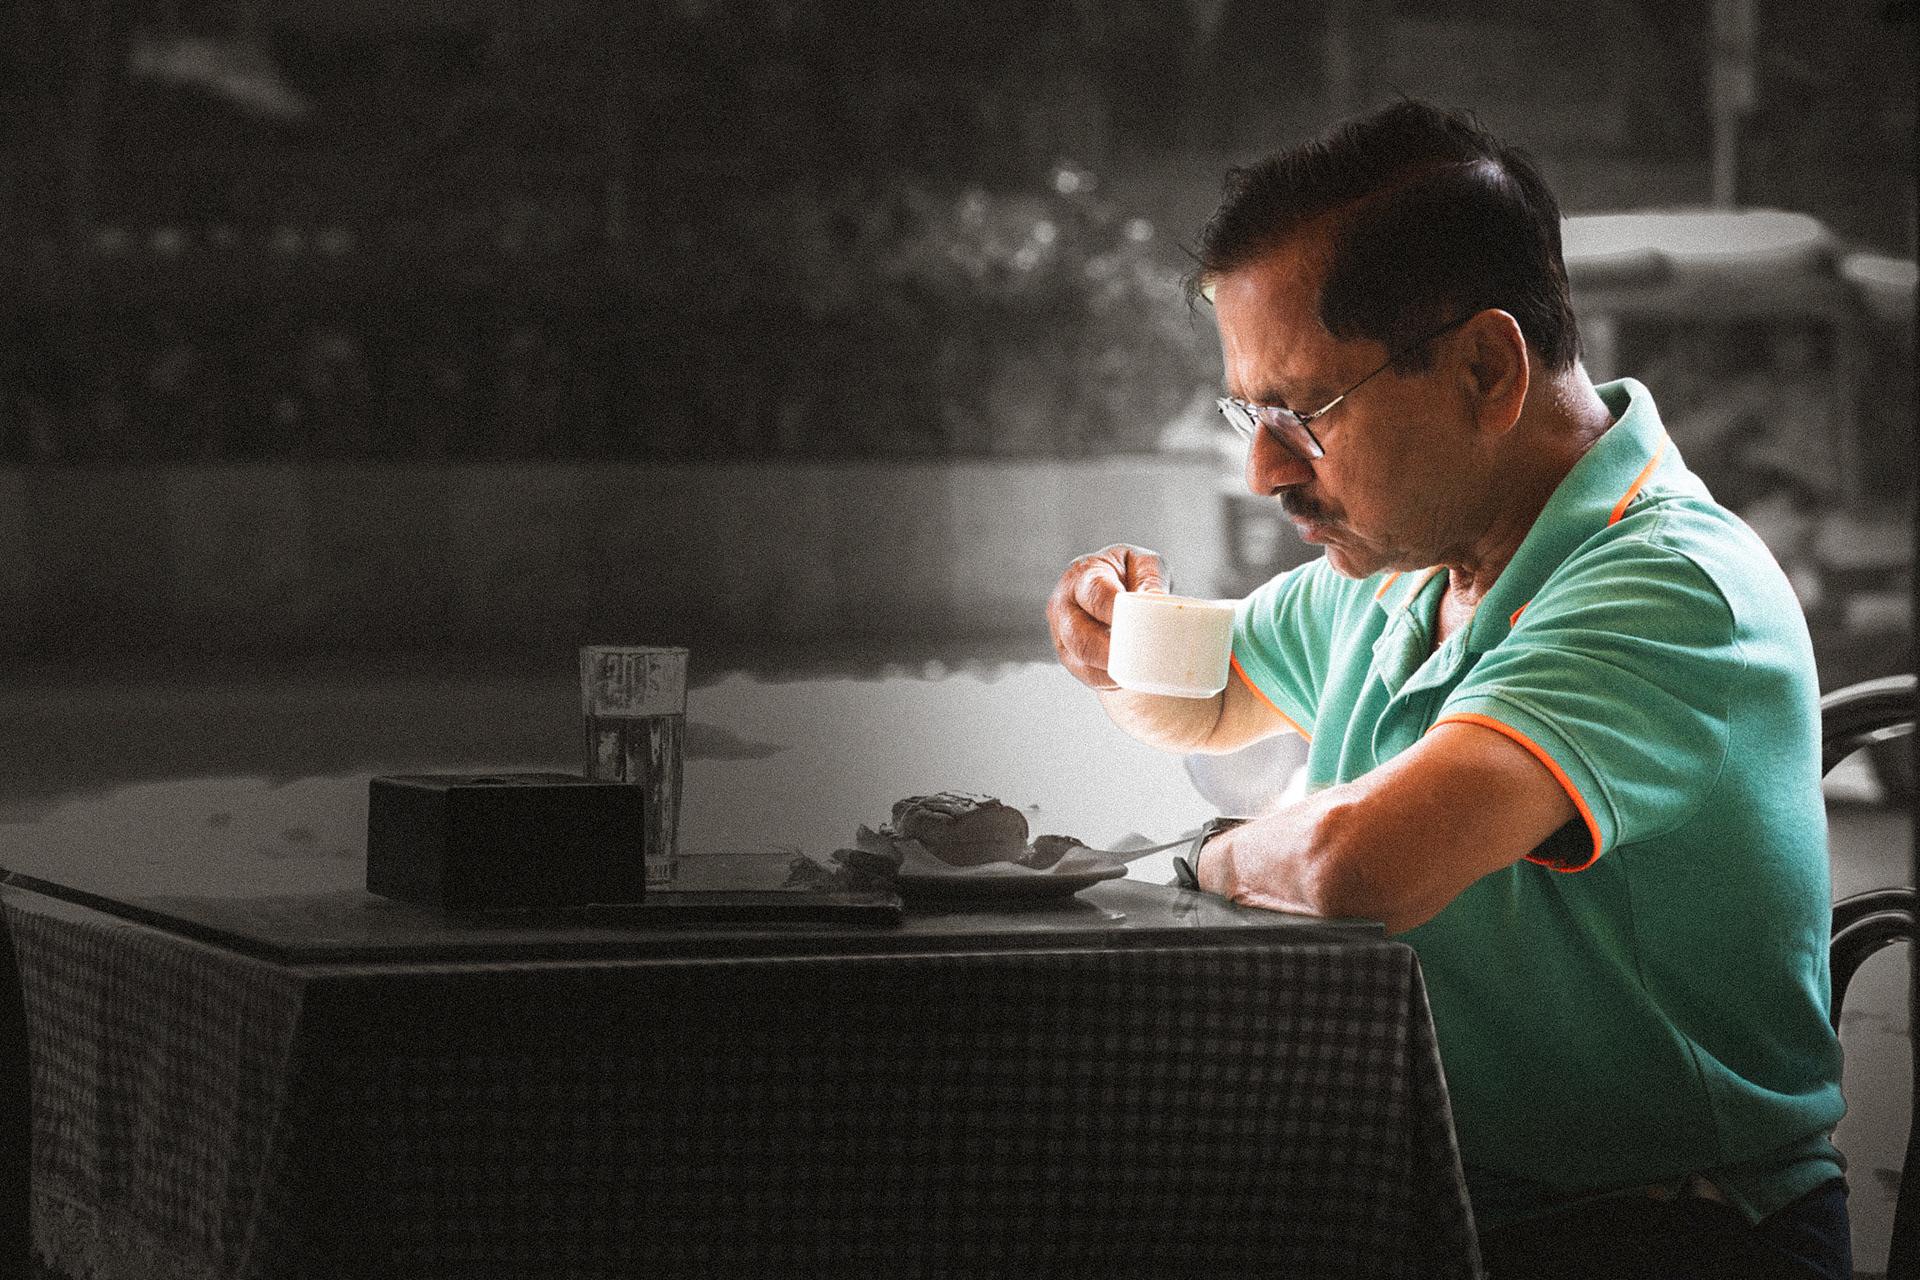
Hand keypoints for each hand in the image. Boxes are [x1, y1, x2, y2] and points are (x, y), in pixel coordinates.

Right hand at [1045, 544, 1170, 689]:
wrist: (1113, 587)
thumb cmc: (1129, 574)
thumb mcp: (1143, 564)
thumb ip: (1149, 578)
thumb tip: (1154, 597)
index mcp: (1083, 573)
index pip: (1096, 595)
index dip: (1115, 613)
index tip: (1138, 627)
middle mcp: (1064, 601)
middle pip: (1079, 633)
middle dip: (1108, 650)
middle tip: (1137, 659)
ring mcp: (1060, 629)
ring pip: (1077, 656)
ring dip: (1106, 668)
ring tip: (1132, 671)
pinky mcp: (1066, 652)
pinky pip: (1081, 672)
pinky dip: (1103, 679)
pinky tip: (1122, 679)